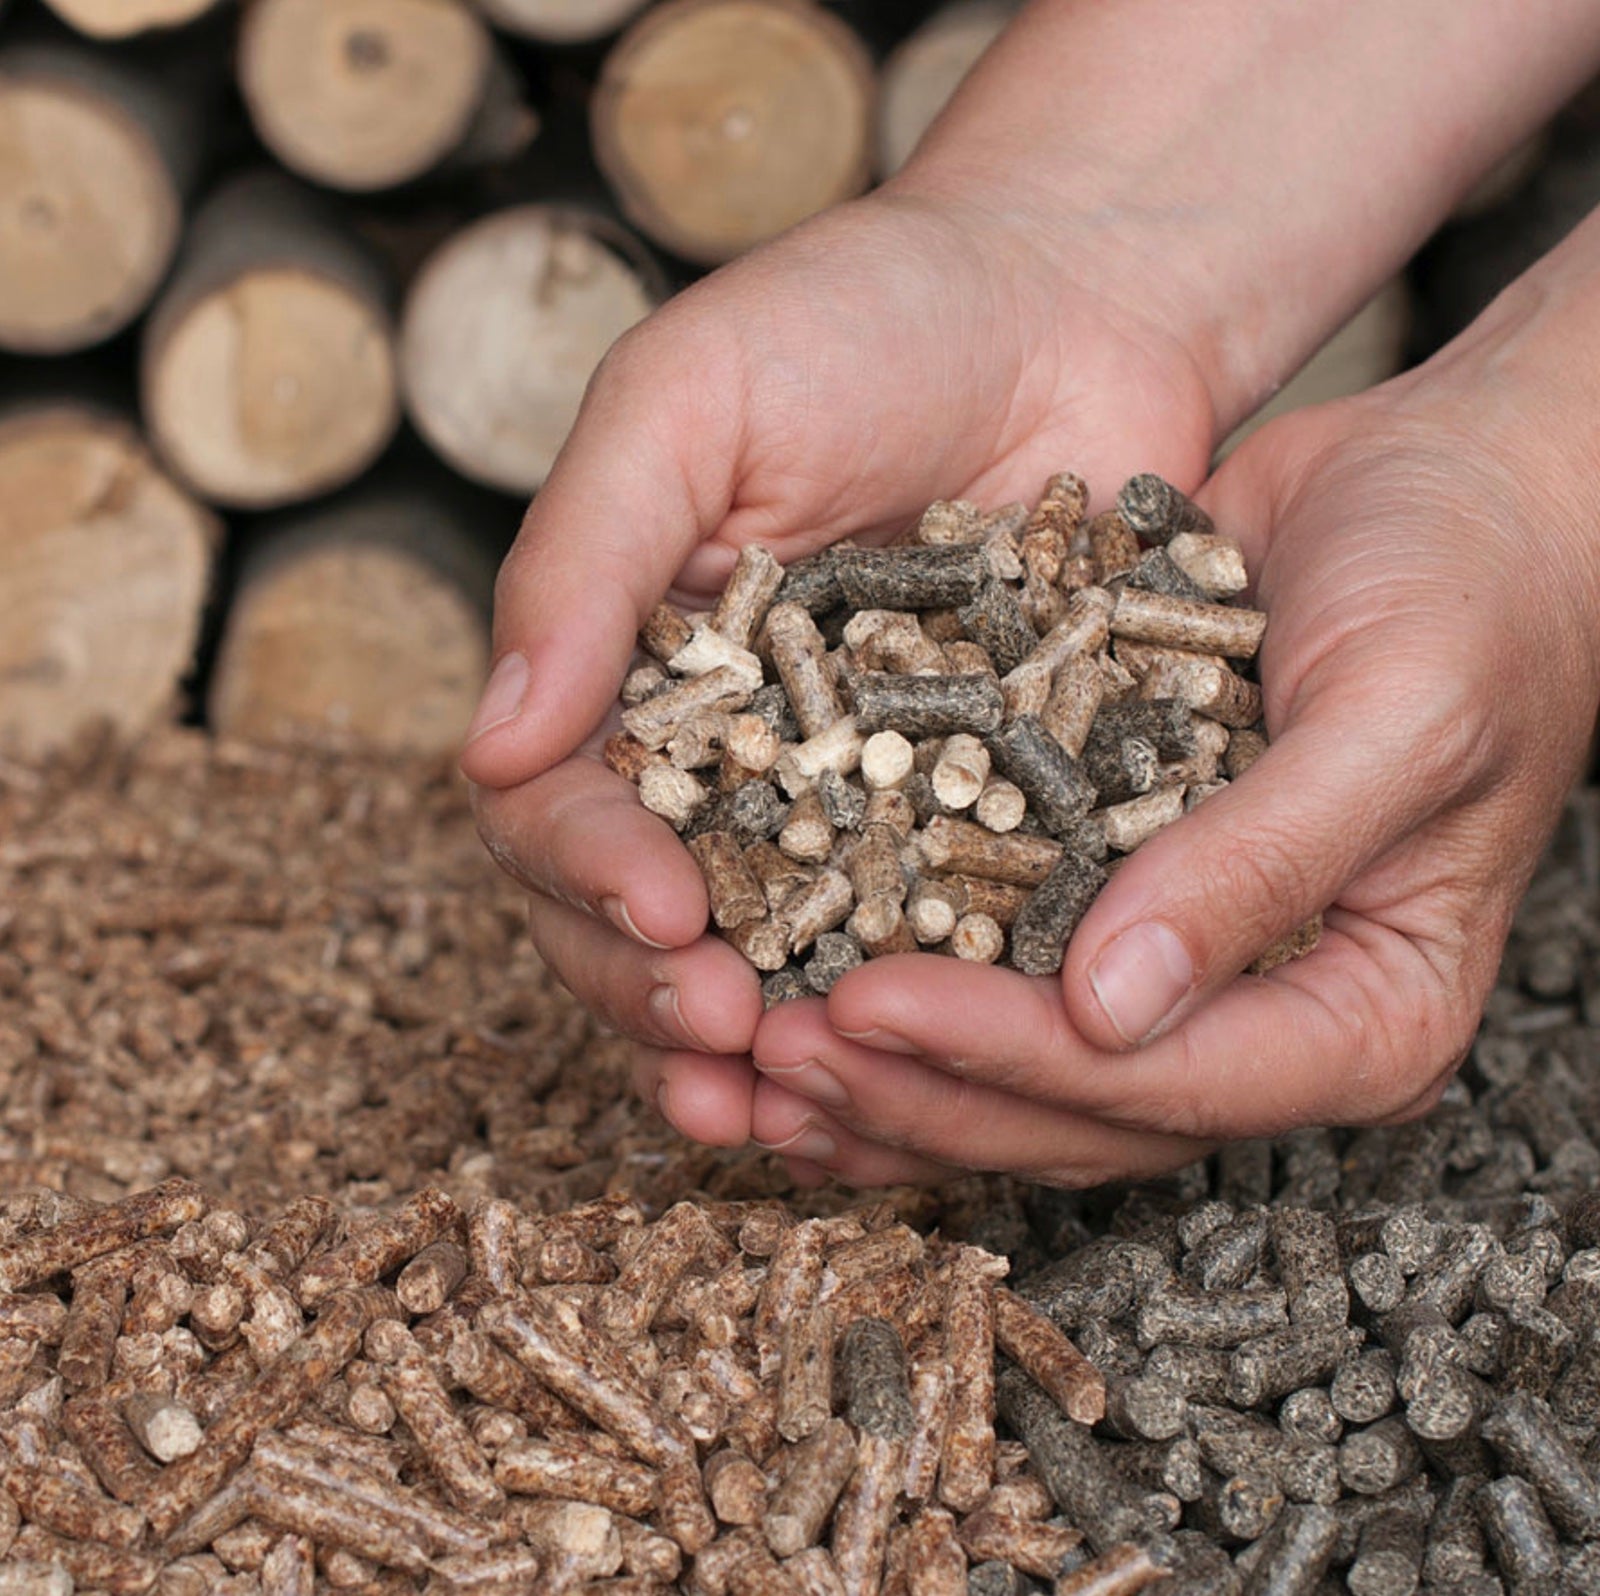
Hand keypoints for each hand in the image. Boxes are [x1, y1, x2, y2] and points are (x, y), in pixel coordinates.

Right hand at [462, 183, 1217, 1156]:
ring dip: (757, 1051)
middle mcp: (719, 753)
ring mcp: (841, 796)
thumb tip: (491, 746)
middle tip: (721, 1044)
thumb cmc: (859, 318)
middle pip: (640, 915)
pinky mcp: (964, 815)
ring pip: (764, 955)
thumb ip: (583, 562)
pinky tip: (903, 1079)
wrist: (1071, 302)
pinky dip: (893, 1015)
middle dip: (660, 993)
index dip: (588, 876)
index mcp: (626, 670)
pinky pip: (909, 937)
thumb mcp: (688, 402)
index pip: (555, 806)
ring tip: (783, 1116)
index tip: (663, 915)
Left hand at [749, 301, 1599, 1186]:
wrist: (1455, 496)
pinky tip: (795, 979)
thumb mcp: (1395, 719)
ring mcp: (1186, 966)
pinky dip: (901, 985)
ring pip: (1019, 1072)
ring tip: (750, 1051)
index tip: (859, 1005)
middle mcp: (1264, 1015)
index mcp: (1362, 1016)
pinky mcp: (1116, 895)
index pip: (1161, 1084)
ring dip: (886, 1073)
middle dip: (915, 1089)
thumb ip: (1264, 863)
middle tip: (768, 1051)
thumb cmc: (1468, 596)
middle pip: (1074, 1110)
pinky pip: (998, 971)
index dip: (1002, 1060)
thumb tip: (1111, 1008)